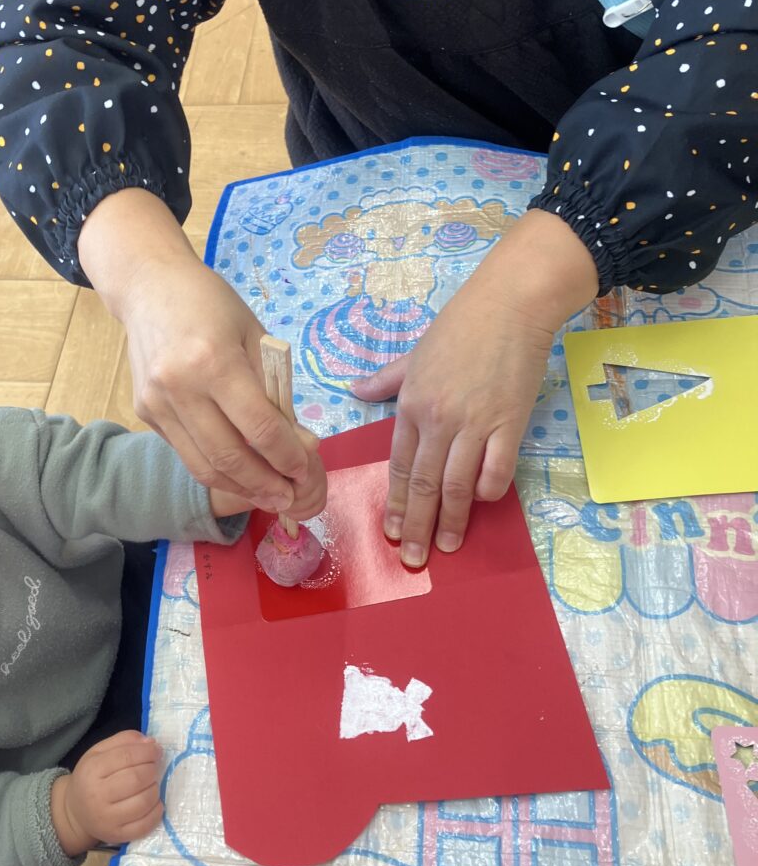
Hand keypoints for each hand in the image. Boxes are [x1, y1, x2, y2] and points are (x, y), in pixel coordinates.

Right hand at [51, 731, 162, 855]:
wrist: (75, 812)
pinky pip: (145, 825)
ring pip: (144, 801)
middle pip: (137, 779)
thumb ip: (124, 741)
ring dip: (155, 789)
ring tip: (152, 784)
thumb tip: (150, 742)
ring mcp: (107, 819)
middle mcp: (97, 796)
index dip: (147, 752)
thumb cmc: (91, 778)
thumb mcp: (99, 752)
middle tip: (155, 767)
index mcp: (92, 770)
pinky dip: (156, 812)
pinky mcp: (117, 835)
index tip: (156, 750)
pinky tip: (154, 802)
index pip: (126, 757)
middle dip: (153, 769)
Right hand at [78, 190, 314, 509]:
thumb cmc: (210, 304)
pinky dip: (215, 470)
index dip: (287, 456)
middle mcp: (179, 388)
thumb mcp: (253, 333)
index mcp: (213, 361)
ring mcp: (157, 404)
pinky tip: (240, 475)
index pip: (258, 426)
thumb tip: (297, 441)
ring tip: (269, 497)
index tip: (306, 471)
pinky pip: (186, 453)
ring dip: (240, 489)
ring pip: (203, 466)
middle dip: (265, 485)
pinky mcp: (145, 413)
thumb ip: (272, 387)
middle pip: (228, 457)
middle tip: (290, 499)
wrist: (148, 287)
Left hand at [352, 211, 598, 562]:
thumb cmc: (460, 326)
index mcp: (411, 405)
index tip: (391, 532)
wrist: (510, 304)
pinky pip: (497, 471)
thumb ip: (386, 380)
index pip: (398, 466)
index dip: (395, 502)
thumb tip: (354, 391)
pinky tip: (481, 503)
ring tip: (446, 547)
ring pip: (457, 486)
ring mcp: (475, 424)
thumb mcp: (413, 352)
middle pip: (424, 485)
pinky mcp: (510, 424)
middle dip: (417, 526)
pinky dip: (488, 491)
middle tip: (413, 560)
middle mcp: (438, 420)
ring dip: (451, 522)